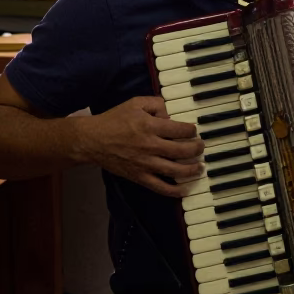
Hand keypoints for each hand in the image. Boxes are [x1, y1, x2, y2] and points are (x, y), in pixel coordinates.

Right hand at [80, 97, 204, 197]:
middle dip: (197, 149)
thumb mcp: (135, 103)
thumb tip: (172, 114)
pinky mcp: (139, 177)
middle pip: (182, 151)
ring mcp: (145, 164)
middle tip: (201, 147)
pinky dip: (175, 190)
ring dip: (192, 170)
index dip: (192, 131)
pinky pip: (160, 187)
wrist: (93, 140)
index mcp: (150, 126)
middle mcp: (150, 146)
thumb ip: (156, 104)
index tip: (194, 131)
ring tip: (199, 167)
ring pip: (176, 171)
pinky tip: (185, 189)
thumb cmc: (114, 120)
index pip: (181, 130)